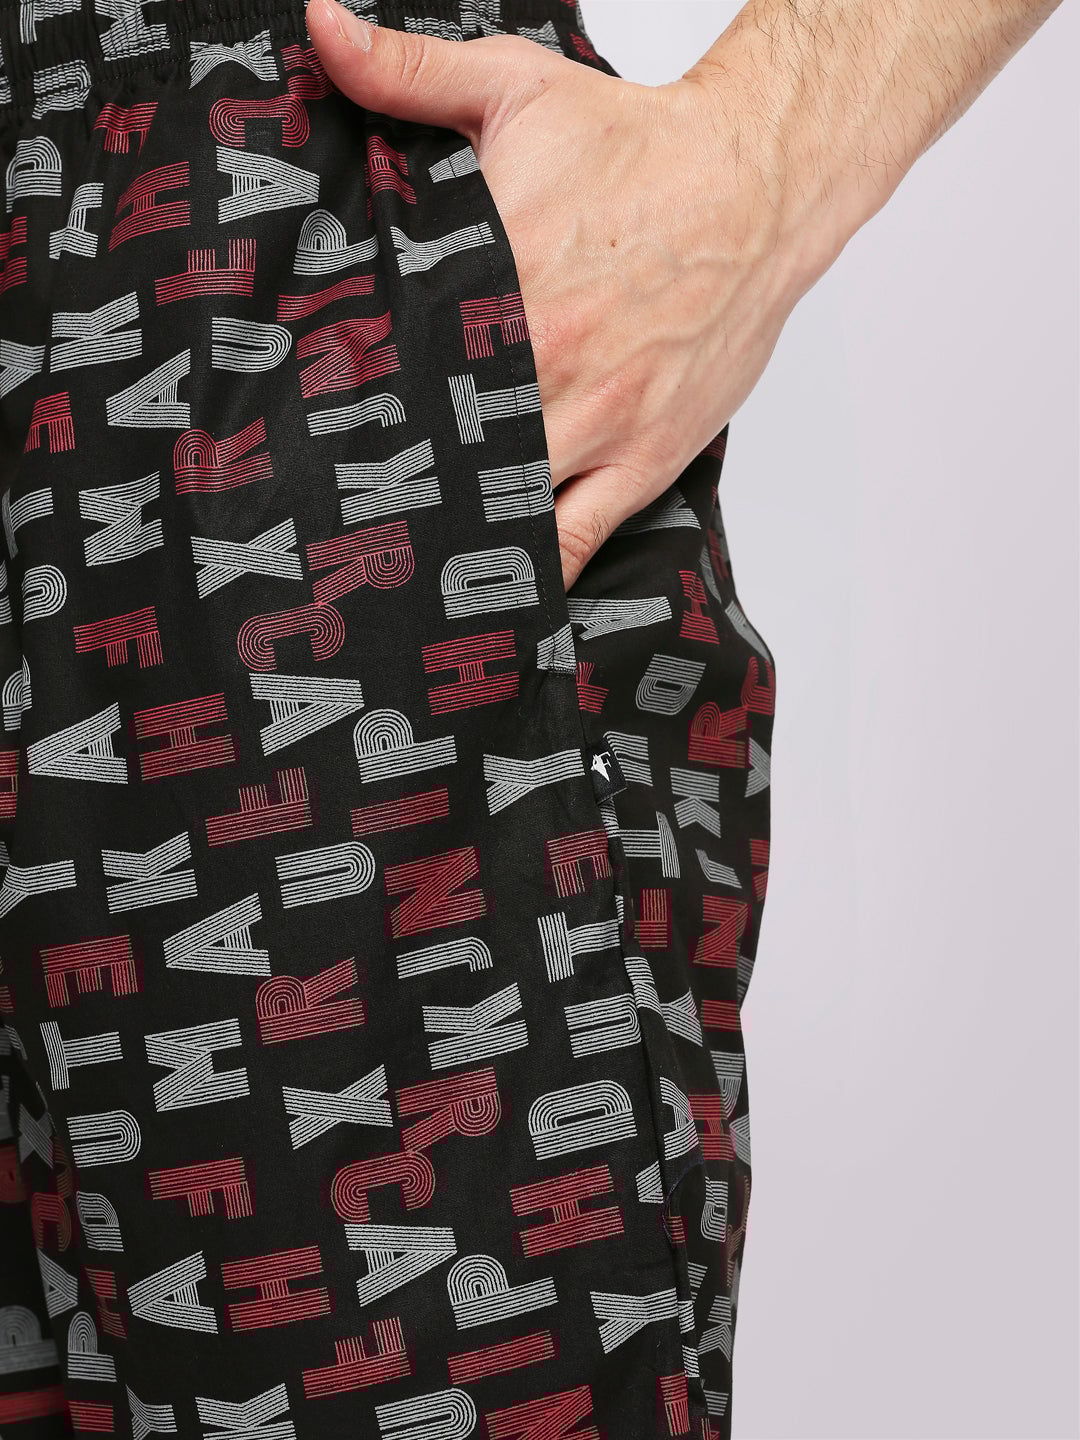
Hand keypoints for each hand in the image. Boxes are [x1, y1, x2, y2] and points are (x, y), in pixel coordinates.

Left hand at [304, 0, 805, 588]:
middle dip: (390, 484)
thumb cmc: (644, 147)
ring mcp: (596, 422)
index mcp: (500, 282)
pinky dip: (533, 572)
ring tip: (395, 568)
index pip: (398, 366)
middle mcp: (545, 364)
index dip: (345, 409)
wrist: (761, 184)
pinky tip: (490, 590)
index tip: (301, 432)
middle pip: (441, 451)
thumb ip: (408, 73)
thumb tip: (319, 30)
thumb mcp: (518, 89)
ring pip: (503, 507)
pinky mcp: (643, 459)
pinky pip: (577, 539)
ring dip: (452, 532)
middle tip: (332, 516)